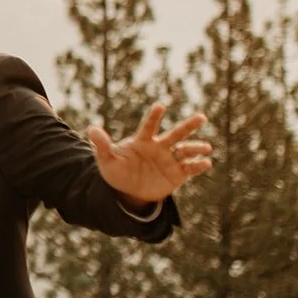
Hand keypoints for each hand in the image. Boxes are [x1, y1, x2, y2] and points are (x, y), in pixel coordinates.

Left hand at [89, 103, 212, 208]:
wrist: (129, 191)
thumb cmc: (117, 172)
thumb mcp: (106, 160)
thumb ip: (102, 145)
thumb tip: (90, 129)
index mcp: (143, 141)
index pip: (149, 126)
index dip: (154, 116)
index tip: (160, 106)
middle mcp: (160, 147)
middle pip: (176, 134)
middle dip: (189, 125)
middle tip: (201, 117)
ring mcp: (170, 160)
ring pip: (186, 150)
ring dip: (196, 148)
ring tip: (206, 147)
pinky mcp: (177, 174)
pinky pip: (190, 168)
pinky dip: (198, 165)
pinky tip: (206, 162)